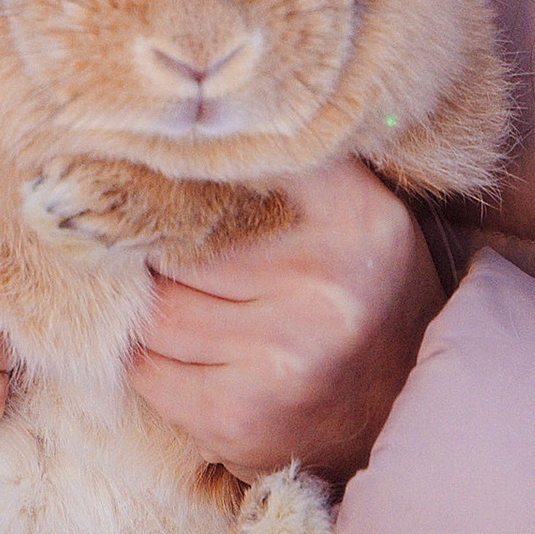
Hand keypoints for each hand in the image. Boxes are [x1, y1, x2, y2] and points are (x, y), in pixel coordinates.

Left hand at [127, 157, 442, 483]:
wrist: (399, 411)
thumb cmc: (361, 294)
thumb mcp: (356, 213)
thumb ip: (292, 164)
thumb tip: (189, 119)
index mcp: (355, 219)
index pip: (236, 167)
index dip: (181, 167)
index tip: (144, 162)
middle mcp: (321, 287)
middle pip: (178, 243)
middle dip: (153, 245)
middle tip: (135, 240)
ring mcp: (280, 356)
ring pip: (154, 309)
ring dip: (145, 304)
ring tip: (158, 295)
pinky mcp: (237, 414)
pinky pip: (148, 370)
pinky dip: (146, 357)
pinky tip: (172, 350)